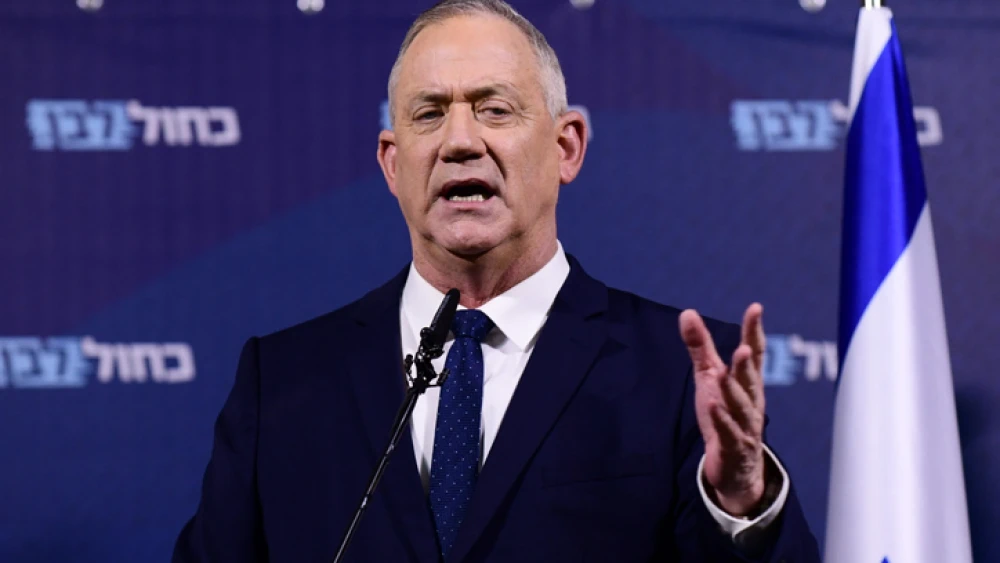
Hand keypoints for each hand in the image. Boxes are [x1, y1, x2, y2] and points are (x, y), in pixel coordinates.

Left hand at [679, 303, 766, 516]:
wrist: (736, 466)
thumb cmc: (725, 413)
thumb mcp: (710, 377)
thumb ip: (701, 347)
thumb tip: (687, 312)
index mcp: (748, 382)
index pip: (755, 353)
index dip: (754, 331)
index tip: (756, 308)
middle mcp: (751, 401)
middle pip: (750, 380)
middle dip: (747, 364)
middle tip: (743, 349)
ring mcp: (745, 425)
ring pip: (741, 406)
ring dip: (733, 390)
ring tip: (724, 374)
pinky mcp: (734, 446)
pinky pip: (729, 432)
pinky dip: (722, 420)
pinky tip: (713, 406)